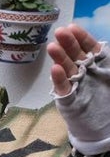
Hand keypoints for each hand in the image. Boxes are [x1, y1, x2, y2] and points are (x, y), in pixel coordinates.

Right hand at [48, 23, 109, 153]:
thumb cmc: (109, 102)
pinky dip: (59, 79)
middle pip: (75, 55)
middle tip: (60, 33)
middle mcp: (84, 72)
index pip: (89, 48)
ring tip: (52, 47)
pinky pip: (63, 88)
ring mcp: (75, 85)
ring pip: (66, 69)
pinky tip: (55, 70)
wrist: (103, 129)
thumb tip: (108, 47)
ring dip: (59, 58)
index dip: (81, 38)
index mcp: (98, 66)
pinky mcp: (68, 100)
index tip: (72, 27)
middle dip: (68, 44)